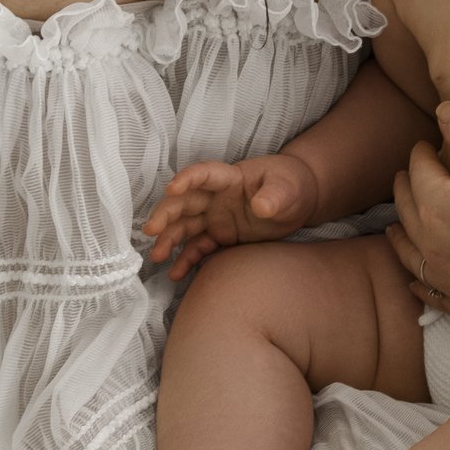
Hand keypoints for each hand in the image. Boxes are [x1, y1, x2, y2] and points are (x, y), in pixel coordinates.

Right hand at [141, 154, 319, 278]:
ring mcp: (216, 217)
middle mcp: (217, 197)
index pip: (205, 174)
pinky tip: (175, 274)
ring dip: (169, 239)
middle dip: (166, 214)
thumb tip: (261, 207)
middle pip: (185, 202)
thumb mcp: (288, 188)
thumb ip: (275, 195)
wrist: (298, 201)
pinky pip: (199, 248)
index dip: (188, 179)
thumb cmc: (292, 185)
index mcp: (230, 178)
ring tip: (157, 257)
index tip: (173, 187)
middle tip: (151, 230)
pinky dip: (186, 260)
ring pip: (186, 226)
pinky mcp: (220, 236)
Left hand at [387, 102, 449, 324]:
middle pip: (407, 210)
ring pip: (410, 254)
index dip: (421, 154)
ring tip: (393, 225)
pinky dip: (419, 283)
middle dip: (404, 189)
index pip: (419, 171)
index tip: (424, 145)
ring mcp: (448, 279)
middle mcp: (432, 244)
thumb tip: (441, 110)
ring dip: (399, 235)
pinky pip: (431, 294)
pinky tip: (416, 281)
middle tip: (406, 176)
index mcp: (436, 205)